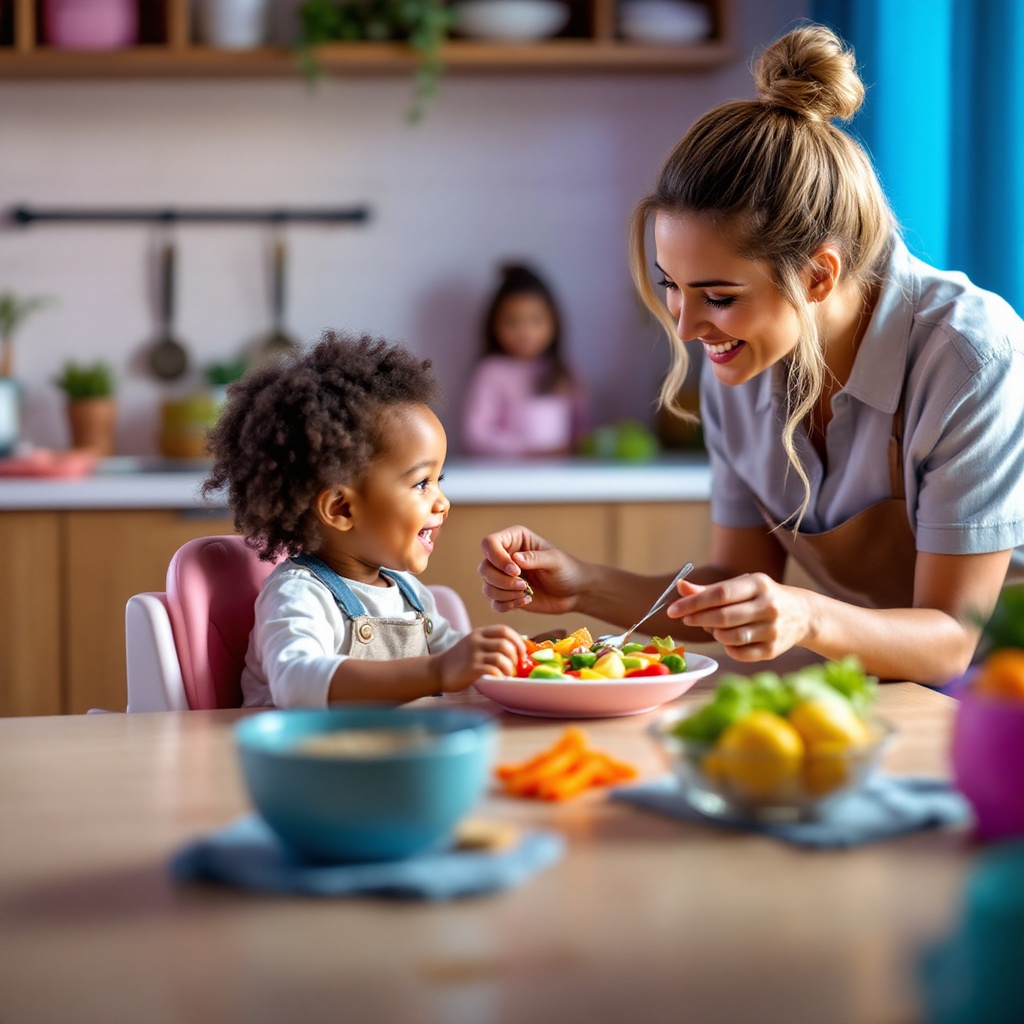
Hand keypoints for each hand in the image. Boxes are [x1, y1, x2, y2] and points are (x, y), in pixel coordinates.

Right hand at [433, 625, 524, 691]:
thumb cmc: (459, 660)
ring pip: (501, 657)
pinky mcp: (471, 668)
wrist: (437, 671)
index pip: (505, 630)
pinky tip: (499, 679)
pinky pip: (493, 670)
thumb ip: (490, 643)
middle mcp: (477, 641)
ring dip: (509, 668)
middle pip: (505, 644)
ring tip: (507, 674)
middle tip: (516, 666)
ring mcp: (473, 654)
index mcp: (479, 633)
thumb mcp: (473, 644)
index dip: (518, 641)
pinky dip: (500, 675)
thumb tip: (517, 649)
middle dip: (516, 656)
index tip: (522, 653)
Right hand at [478, 524, 584, 615]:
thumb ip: (535, 558)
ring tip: (526, 594)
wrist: (575, 592)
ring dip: (504, 594)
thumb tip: (514, 559)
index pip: (489, 544)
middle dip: (502, 581)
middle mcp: (505, 557)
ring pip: (487, 586)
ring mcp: (504, 577)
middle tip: (524, 585)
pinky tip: (526, 601)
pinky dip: (507, 605)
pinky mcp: (507, 595)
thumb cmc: (568, 570)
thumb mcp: (555, 561)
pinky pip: (494, 602)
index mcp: (515, 540)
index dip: (497, 558)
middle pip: (484, 568)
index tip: (516, 571)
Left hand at [667, 573, 811, 660]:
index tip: (672, 610)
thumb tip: (681, 587)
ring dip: (714, 633)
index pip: (720, 594)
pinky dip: (727, 647)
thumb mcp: (741, 586)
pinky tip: (727, 639)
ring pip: (730, 637)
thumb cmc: (761, 597)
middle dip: (698, 619)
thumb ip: (709, 589)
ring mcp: (772, 630)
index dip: (693, 603)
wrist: (803, 615)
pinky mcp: (773, 650)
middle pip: (724, 617)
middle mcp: (768, 606)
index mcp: (758, 584)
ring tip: (712, 627)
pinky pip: (740, 653)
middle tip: (686, 620)